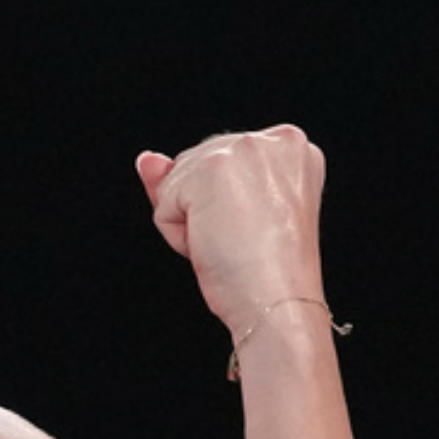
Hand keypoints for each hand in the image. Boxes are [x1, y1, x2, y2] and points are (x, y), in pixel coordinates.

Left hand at [134, 124, 326, 333]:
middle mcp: (274, 139)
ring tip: (230, 242)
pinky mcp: (212, 168)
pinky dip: (177, 234)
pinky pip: (164, 205)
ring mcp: (243, 149)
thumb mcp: (228, 214)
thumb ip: (186, 177)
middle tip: (240, 238)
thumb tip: (147, 160)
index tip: (254, 227)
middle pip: (193, 166)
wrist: (279, 300)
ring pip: (175, 183)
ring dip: (190, 221)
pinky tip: (214, 245)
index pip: (219, 161)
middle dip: (202, 208)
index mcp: (291, 147)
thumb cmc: (265, 269)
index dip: (220, 203)